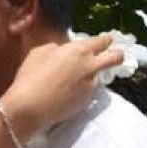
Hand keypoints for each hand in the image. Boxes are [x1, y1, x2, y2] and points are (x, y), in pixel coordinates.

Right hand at [1, 34, 125, 138]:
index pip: (103, 40)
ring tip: (72, 82)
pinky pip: (88, 91)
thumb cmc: (30, 77)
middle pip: (116, 57)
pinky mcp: (86, 100)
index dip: (104, 40)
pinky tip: (64, 94)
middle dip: (117, 55)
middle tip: (112, 57)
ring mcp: (90, 84)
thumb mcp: (39, 52)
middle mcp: (89, 65)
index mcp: (78, 50)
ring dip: (91, 76)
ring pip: (99, 76)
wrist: (29, 106)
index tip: (103, 42)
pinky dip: (80, 91)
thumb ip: (56, 48)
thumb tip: (61, 50)